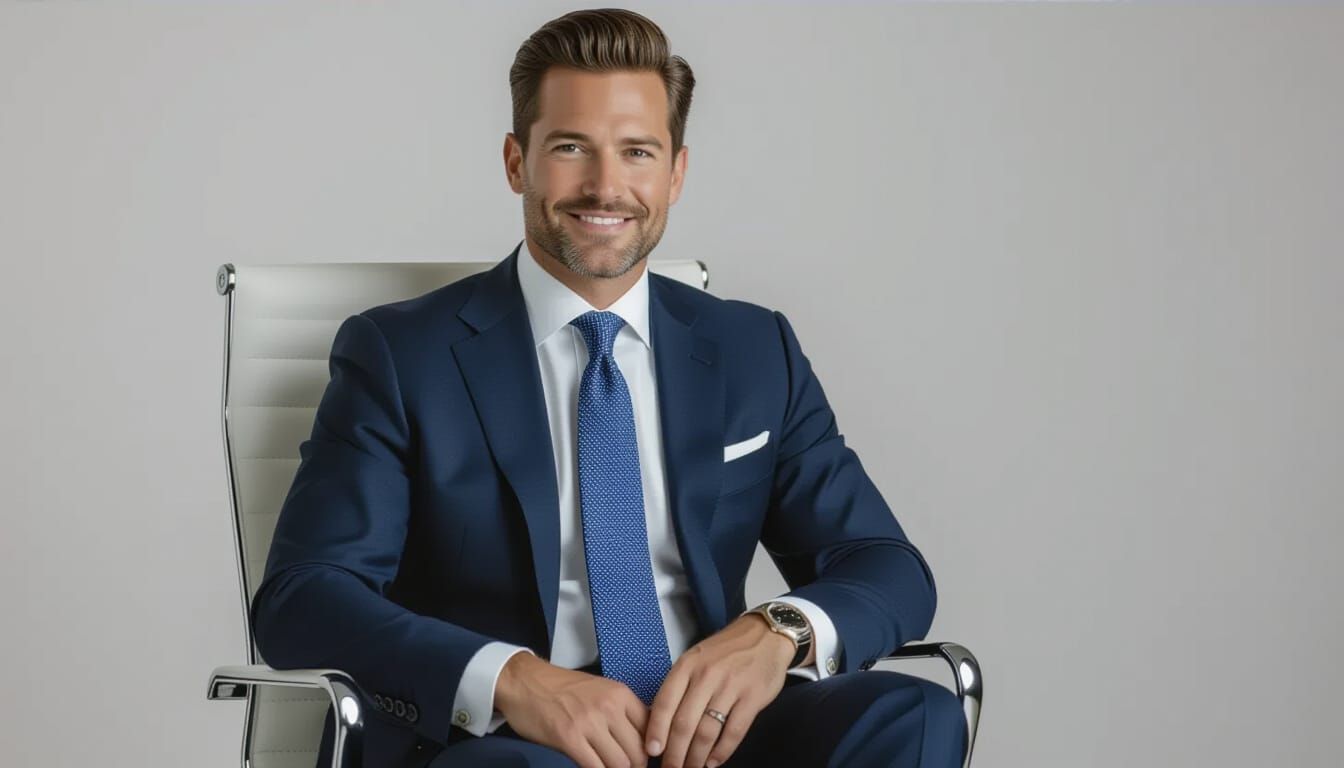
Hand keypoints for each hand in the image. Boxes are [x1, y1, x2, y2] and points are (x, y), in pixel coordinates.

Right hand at [494, 652, 649, 767]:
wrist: (525, 682)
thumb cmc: (562, 689)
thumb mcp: (601, 691)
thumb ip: (622, 712)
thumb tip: (644, 740)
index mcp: (621, 695)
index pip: (651, 730)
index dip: (649, 751)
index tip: (642, 758)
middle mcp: (609, 707)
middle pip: (639, 752)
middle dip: (635, 767)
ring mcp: (589, 723)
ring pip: (620, 764)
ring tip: (608, 767)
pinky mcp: (569, 738)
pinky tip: (592, 767)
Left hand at [645, 615, 796, 767]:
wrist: (765, 635)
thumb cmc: (725, 651)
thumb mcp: (696, 659)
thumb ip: (680, 686)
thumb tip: (660, 724)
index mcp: (687, 666)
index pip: (665, 703)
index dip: (656, 731)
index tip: (651, 752)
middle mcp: (706, 675)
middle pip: (684, 723)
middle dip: (674, 753)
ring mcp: (731, 686)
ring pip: (707, 731)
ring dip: (696, 757)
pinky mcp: (752, 697)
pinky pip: (733, 732)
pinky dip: (722, 752)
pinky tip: (714, 762)